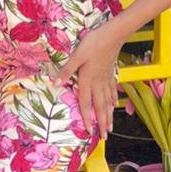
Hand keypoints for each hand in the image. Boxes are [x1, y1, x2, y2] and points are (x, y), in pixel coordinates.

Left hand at [51, 26, 121, 140]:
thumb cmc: (94, 43)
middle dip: (102, 123)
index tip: (90, 132)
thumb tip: (55, 83)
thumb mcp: (77, 55)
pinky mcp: (111, 72)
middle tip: (105, 137)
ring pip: (108, 101)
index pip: (86, 103)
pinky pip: (112, 90)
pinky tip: (115, 104)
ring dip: (109, 115)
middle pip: (100, 107)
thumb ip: (67, 70)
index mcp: (88, 79)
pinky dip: (114, 99)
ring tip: (111, 126)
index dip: (87, 118)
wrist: (113, 34)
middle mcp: (98, 82)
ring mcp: (106, 78)